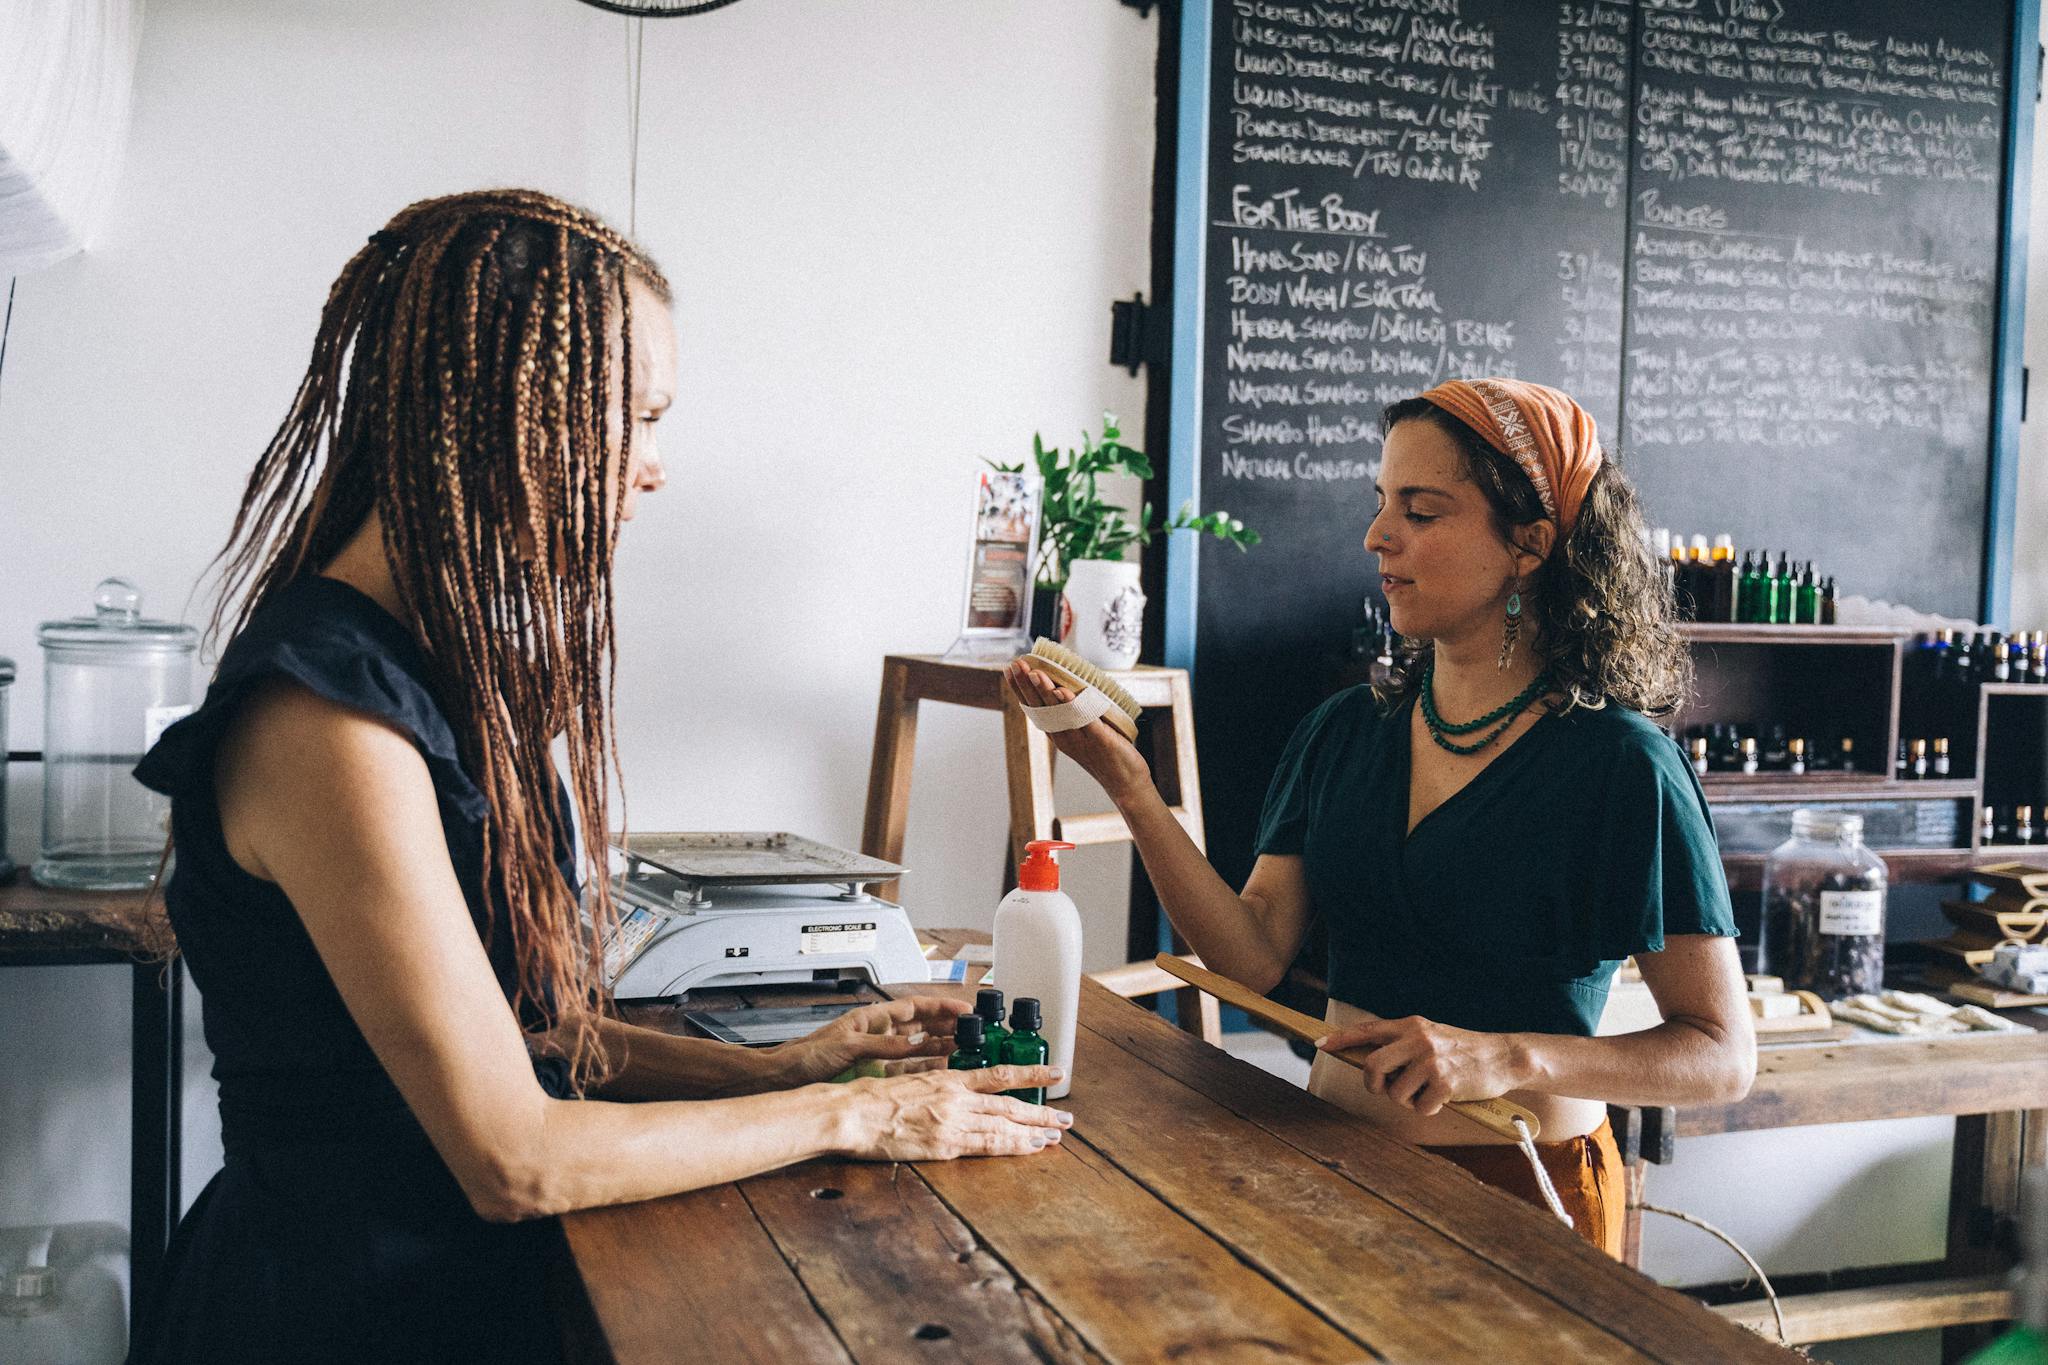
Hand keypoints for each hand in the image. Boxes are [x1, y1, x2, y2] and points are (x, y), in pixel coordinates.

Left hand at [767, 996, 966, 1087]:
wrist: (783, 1078)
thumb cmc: (806, 1056)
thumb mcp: (848, 1047)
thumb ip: (884, 1045)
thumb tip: (915, 1043)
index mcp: (873, 1018)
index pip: (915, 1007)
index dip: (941, 1007)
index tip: (965, 1009)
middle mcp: (879, 1034)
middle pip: (922, 1027)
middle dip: (948, 1028)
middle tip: (975, 1033)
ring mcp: (878, 1055)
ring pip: (918, 1050)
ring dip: (941, 1049)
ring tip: (966, 1052)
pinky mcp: (875, 1075)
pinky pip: (907, 1070)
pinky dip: (925, 1071)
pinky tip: (941, 1073)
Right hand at [842, 1065, 1072, 1160]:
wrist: (851, 1112)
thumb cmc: (870, 1097)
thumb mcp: (909, 1080)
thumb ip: (934, 1086)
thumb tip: (952, 1092)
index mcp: (948, 1079)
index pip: (1000, 1075)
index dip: (1031, 1076)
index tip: (1055, 1074)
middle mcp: (957, 1098)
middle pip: (1010, 1104)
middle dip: (1041, 1111)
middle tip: (1067, 1118)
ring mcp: (953, 1122)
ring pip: (1005, 1125)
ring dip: (1034, 1131)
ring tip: (1056, 1135)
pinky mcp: (944, 1146)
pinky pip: (987, 1146)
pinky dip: (1012, 1147)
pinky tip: (1029, 1149)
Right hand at [1003, 660, 1152, 805]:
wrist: (1126, 783)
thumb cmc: (1107, 754)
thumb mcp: (1085, 732)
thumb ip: (1076, 712)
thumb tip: (1070, 683)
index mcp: (1058, 733)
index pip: (1034, 709)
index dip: (1020, 689)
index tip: (1010, 669)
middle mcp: (1064, 737)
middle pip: (1041, 708)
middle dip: (1027, 685)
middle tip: (1017, 663)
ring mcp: (1080, 740)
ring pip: (1058, 713)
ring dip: (1046, 692)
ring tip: (1036, 673)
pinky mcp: (1100, 741)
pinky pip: (1084, 721)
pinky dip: (1073, 706)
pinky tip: (1063, 692)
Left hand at [1317, 1016, 1528, 1116]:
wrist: (1504, 1056)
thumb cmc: (1464, 1050)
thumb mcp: (1431, 1035)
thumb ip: (1403, 1043)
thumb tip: (1370, 1061)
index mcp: (1412, 1025)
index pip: (1368, 1030)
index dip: (1342, 1039)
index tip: (1321, 1045)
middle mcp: (1418, 1039)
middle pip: (1372, 1066)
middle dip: (1374, 1084)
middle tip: (1387, 1090)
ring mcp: (1431, 1060)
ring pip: (1395, 1093)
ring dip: (1408, 1101)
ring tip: (1428, 1091)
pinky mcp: (1445, 1081)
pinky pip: (1420, 1108)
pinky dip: (1430, 1109)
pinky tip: (1445, 1098)